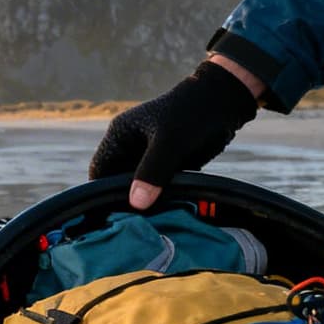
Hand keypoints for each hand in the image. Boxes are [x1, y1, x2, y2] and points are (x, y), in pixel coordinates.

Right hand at [88, 59, 260, 208]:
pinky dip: (161, 197)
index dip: (104, 192)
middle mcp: (129, 146)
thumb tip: (135, 204)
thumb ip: (151, 172)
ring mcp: (148, 155)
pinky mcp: (166, 164)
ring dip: (146, 200)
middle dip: (127, 199)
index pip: (100, 171)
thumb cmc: (192, 116)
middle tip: (138, 220)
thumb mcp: (170, 144)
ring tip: (154, 217)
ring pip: (139, 187)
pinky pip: (157, 186)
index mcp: (120, 135)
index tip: (116, 213)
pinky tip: (168, 209)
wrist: (223, 103)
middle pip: (117, 181)